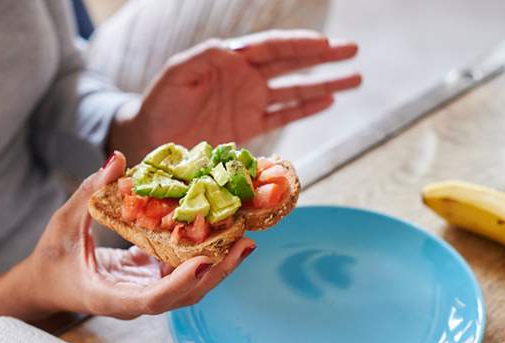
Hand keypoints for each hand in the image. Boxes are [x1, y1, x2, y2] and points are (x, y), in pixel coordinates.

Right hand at [0, 152, 254, 332]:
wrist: (45, 286)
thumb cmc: (50, 260)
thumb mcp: (63, 224)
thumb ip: (89, 194)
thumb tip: (116, 160)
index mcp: (109, 297)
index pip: (152, 299)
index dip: (181, 282)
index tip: (205, 261)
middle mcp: (134, 301)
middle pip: (184, 296)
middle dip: (217, 272)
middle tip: (244, 243)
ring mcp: (144, 293)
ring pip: (189, 288)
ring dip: (218, 265)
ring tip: (243, 239)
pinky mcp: (149, 282)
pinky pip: (180, 272)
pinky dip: (201, 254)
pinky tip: (219, 232)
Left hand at [110, 30, 360, 162]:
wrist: (149, 136)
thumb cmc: (160, 101)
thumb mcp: (178, 74)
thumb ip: (204, 58)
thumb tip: (232, 48)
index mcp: (231, 59)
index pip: (272, 48)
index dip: (299, 45)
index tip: (326, 44)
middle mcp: (246, 77)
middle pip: (291, 63)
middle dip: (322, 57)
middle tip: (353, 50)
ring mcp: (250, 102)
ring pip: (294, 90)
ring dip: (323, 84)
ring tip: (355, 78)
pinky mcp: (249, 127)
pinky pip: (282, 115)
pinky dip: (305, 109)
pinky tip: (328, 101)